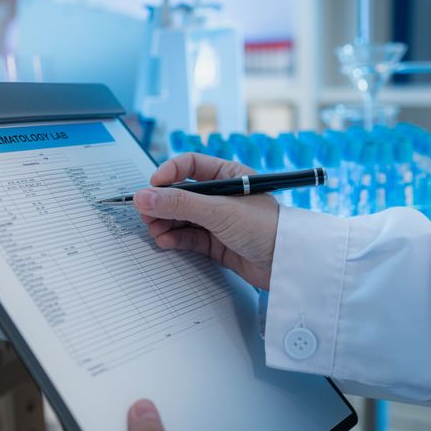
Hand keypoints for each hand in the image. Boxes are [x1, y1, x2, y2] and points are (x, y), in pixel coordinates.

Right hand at [134, 153, 277, 289]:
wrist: (286, 264)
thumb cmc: (265, 228)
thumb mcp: (219, 211)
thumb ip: (179, 203)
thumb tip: (144, 196)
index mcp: (229, 176)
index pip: (191, 166)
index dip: (169, 173)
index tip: (152, 186)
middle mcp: (222, 196)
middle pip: (182, 194)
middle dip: (162, 203)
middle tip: (145, 213)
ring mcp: (219, 220)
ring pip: (182, 217)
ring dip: (165, 222)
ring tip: (155, 230)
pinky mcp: (217, 243)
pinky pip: (189, 236)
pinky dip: (175, 238)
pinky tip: (165, 240)